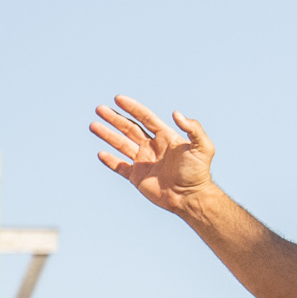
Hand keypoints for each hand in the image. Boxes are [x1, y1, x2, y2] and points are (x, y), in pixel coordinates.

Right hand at [89, 96, 218, 215]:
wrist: (191, 198)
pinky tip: (100, 153)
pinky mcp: (137, 177)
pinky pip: (120, 167)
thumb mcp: (203, 148)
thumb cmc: (199, 173)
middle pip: (130, 128)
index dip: (132, 108)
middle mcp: (153, 148)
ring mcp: (144, 162)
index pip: (146, 118)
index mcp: (166, 138)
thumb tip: (176, 113)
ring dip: (107, 135)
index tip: (118, 99)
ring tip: (93, 125)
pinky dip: (110, 161)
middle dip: (114, 118)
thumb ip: (193, 129)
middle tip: (99, 109)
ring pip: (121, 144)